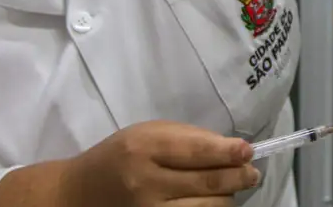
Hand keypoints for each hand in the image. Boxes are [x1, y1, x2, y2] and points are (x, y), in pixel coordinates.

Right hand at [57, 121, 259, 206]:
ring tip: (229, 186)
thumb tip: (233, 149)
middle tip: (252, 172)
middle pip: (207, 183)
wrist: (80, 193)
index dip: (228, 153)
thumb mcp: (148, 133)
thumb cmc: (120, 156)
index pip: (197, 152)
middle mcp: (146, 182)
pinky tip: (212, 201)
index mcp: (145, 147)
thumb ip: (189, 138)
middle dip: (238, 177)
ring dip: (227, 196)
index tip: (249, 151)